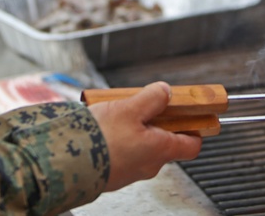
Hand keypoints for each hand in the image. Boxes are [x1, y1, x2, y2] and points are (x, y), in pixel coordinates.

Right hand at [88, 81, 202, 192]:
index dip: (195, 129)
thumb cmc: (101, 139)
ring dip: (135, 130)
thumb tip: (166, 92)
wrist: (68, 162)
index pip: (192, 145)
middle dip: (157, 123)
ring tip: (117, 114)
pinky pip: (124, 153)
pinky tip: (105, 128)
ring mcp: (131, 171)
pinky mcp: (113, 173)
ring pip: (142, 146)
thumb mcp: (130, 108)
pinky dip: (119, 140)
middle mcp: (149, 165)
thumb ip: (152, 98)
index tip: (193, 116)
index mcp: (161, 150)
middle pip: (164, 142)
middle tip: (143, 106)